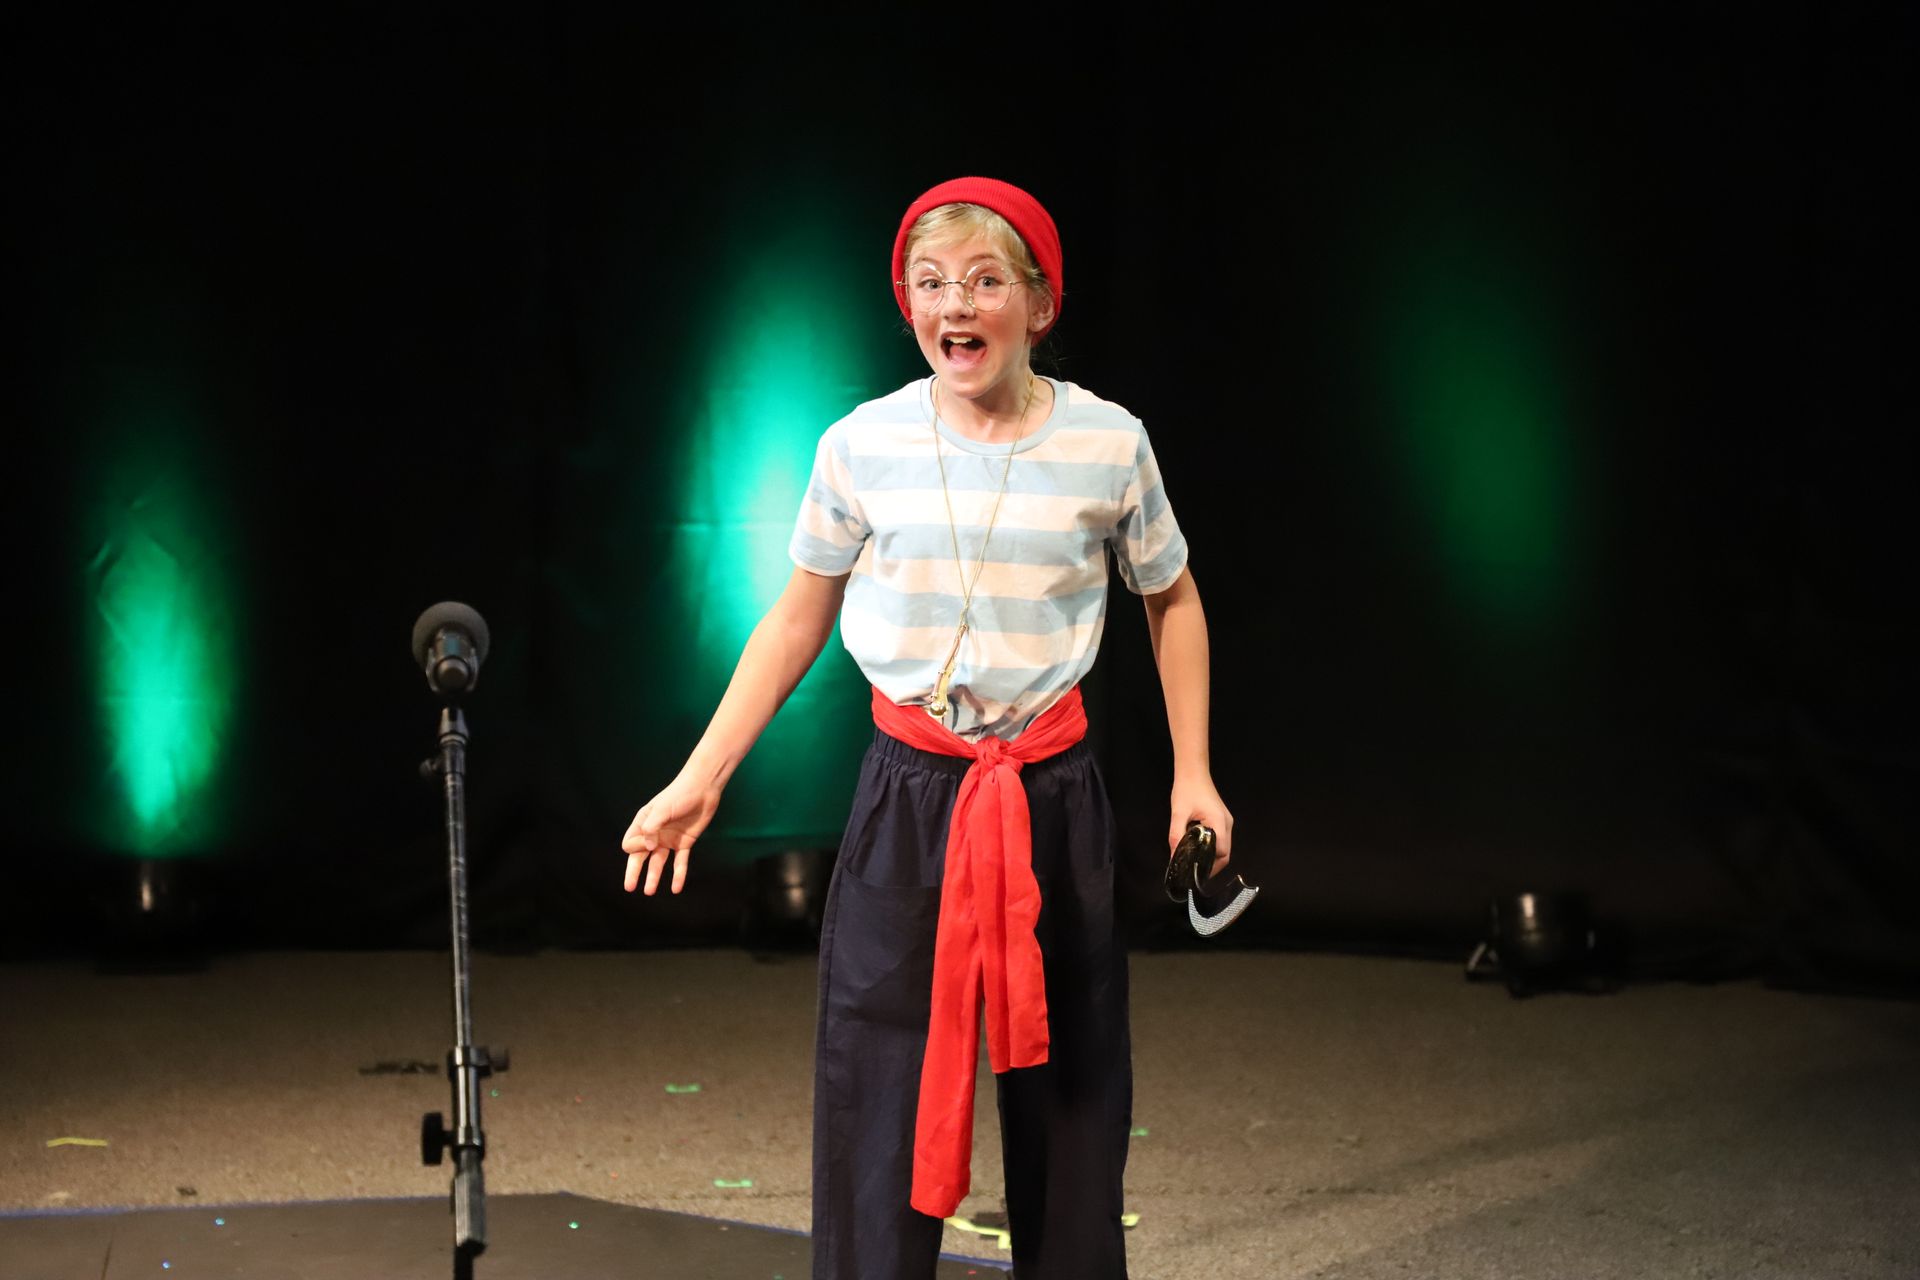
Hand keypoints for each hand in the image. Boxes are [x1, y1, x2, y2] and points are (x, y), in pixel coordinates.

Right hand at [620, 772, 722, 894]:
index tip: (648, 844)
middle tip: (630, 888)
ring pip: (658, 862)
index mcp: (643, 823)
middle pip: (640, 856)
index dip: (636, 849)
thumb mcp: (661, 809)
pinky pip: (680, 862)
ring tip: (650, 892)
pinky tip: (676, 888)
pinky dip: (678, 875)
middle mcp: (654, 834)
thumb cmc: (679, 795)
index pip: (631, 844)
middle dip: (634, 872)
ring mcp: (669, 839)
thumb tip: (648, 848)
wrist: (703, 789)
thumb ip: (651, 828)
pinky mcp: (684, 843)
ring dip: (654, 877)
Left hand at [1168, 773, 1232, 879]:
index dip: (1211, 866)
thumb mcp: (1178, 814)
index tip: (1196, 874)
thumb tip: (1174, 857)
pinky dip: (1211, 846)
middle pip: (1225, 852)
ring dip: (1211, 856)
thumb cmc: (1186, 790)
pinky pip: (1219, 838)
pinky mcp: (1221, 818)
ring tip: (1195, 862)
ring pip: (1223, 846)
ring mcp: (1225, 820)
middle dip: (1211, 865)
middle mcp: (1227, 824)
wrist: (1193, 771)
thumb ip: (1176, 836)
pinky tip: (1198, 847)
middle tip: (1194, 872)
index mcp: (1219, 823)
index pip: (1222, 853)